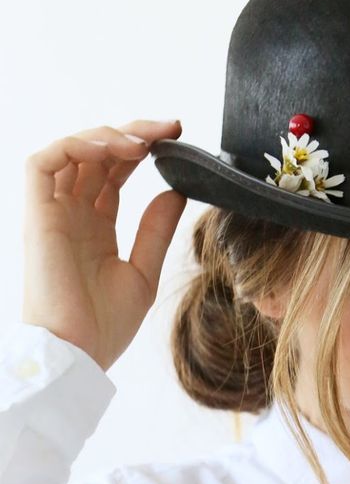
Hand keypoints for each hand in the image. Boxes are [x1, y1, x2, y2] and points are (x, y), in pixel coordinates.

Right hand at [22, 119, 186, 370]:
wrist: (77, 355)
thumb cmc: (104, 326)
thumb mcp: (144, 272)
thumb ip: (156, 230)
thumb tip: (176, 191)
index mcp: (95, 227)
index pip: (115, 173)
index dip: (143, 150)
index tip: (178, 139)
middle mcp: (71, 214)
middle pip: (97, 155)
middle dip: (134, 134)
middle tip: (172, 128)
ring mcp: (52, 212)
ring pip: (72, 151)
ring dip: (108, 135)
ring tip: (146, 142)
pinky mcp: (37, 214)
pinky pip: (44, 163)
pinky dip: (77, 146)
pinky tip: (113, 149)